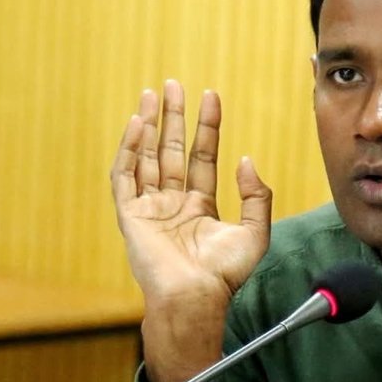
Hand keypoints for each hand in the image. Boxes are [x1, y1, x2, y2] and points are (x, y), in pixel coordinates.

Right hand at [110, 81, 271, 381]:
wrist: (195, 296)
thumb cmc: (224, 274)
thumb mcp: (255, 232)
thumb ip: (256, 196)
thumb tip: (246, 160)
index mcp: (199, 206)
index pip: (202, 156)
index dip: (206, 126)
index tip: (211, 96)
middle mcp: (172, 203)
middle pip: (172, 150)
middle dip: (173, 117)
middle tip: (173, 84)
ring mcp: (150, 208)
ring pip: (147, 156)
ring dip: (149, 125)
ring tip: (152, 95)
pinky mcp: (130, 215)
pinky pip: (126, 176)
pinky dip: (129, 149)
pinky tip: (138, 125)